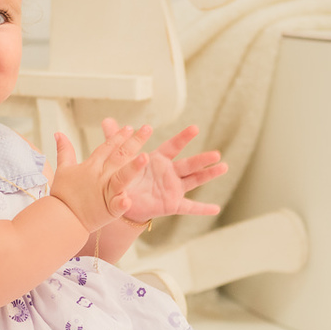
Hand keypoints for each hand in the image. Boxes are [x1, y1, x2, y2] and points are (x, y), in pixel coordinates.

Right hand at [50, 125, 151, 231]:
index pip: (107, 147)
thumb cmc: (63, 195)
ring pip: (122, 177)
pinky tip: (128, 200)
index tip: (129, 127)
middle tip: (147, 129)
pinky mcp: (107, 210)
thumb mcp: (63, 169)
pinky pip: (116, 205)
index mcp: (91, 166)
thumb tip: (59, 133)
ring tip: (145, 157)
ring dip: (133, 168)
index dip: (118, 136)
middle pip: (119, 156)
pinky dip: (121, 203)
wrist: (60, 218)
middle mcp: (100, 176)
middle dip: (133, 142)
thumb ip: (64, 150)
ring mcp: (104, 192)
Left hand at [101, 118, 226, 222]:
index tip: (194, 128)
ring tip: (223, 168)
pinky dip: (202, 208)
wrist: (121, 200)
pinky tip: (216, 209)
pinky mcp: (172, 204)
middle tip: (216, 154)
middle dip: (202, 159)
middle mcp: (169, 173)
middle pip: (189, 164)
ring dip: (208, 175)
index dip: (183, 138)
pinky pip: (189, 207)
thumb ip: (115, 139)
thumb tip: (107, 121)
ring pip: (194, 180)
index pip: (173, 147)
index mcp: (159, 160)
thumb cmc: (125, 176)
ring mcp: (173, 188)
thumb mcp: (120, 158)